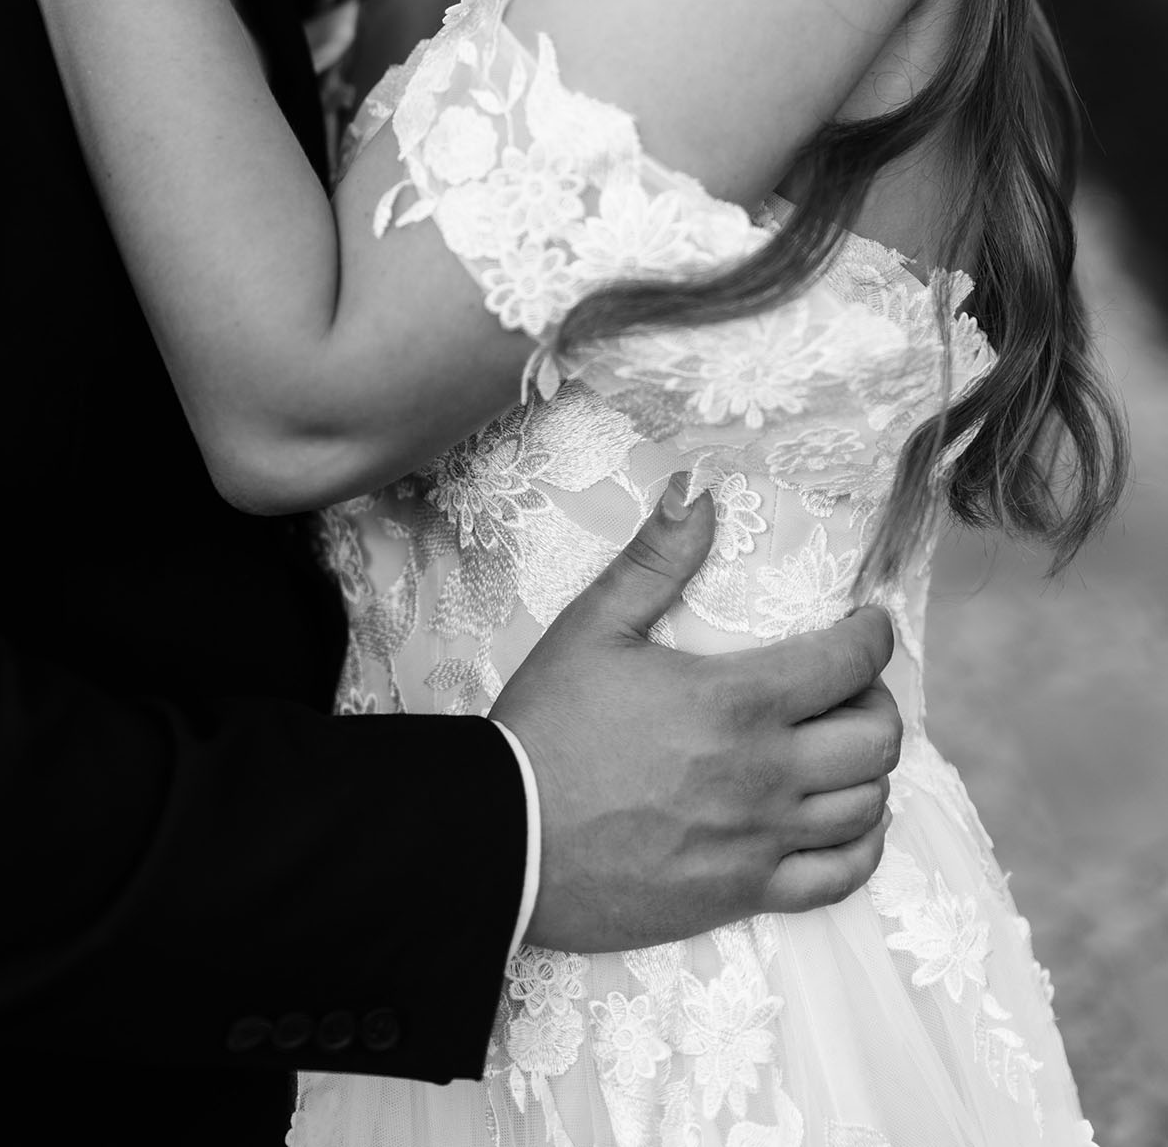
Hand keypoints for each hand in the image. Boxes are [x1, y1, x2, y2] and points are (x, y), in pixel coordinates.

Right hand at [491, 480, 899, 953]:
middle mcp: (766, 773)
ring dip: (868, 770)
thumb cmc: (548, 725)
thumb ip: (656, 559)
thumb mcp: (594, 626)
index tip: (866, 622)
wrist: (507, 837)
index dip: (873, 635)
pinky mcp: (745, 893)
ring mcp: (761, 840)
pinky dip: (860, 846)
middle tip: (847, 685)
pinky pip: (840, 878)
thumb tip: (699, 491)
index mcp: (737, 700)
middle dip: (877, 700)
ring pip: (867, 806)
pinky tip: (844, 822)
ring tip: (838, 746)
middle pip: (878, 739)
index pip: (850, 662)